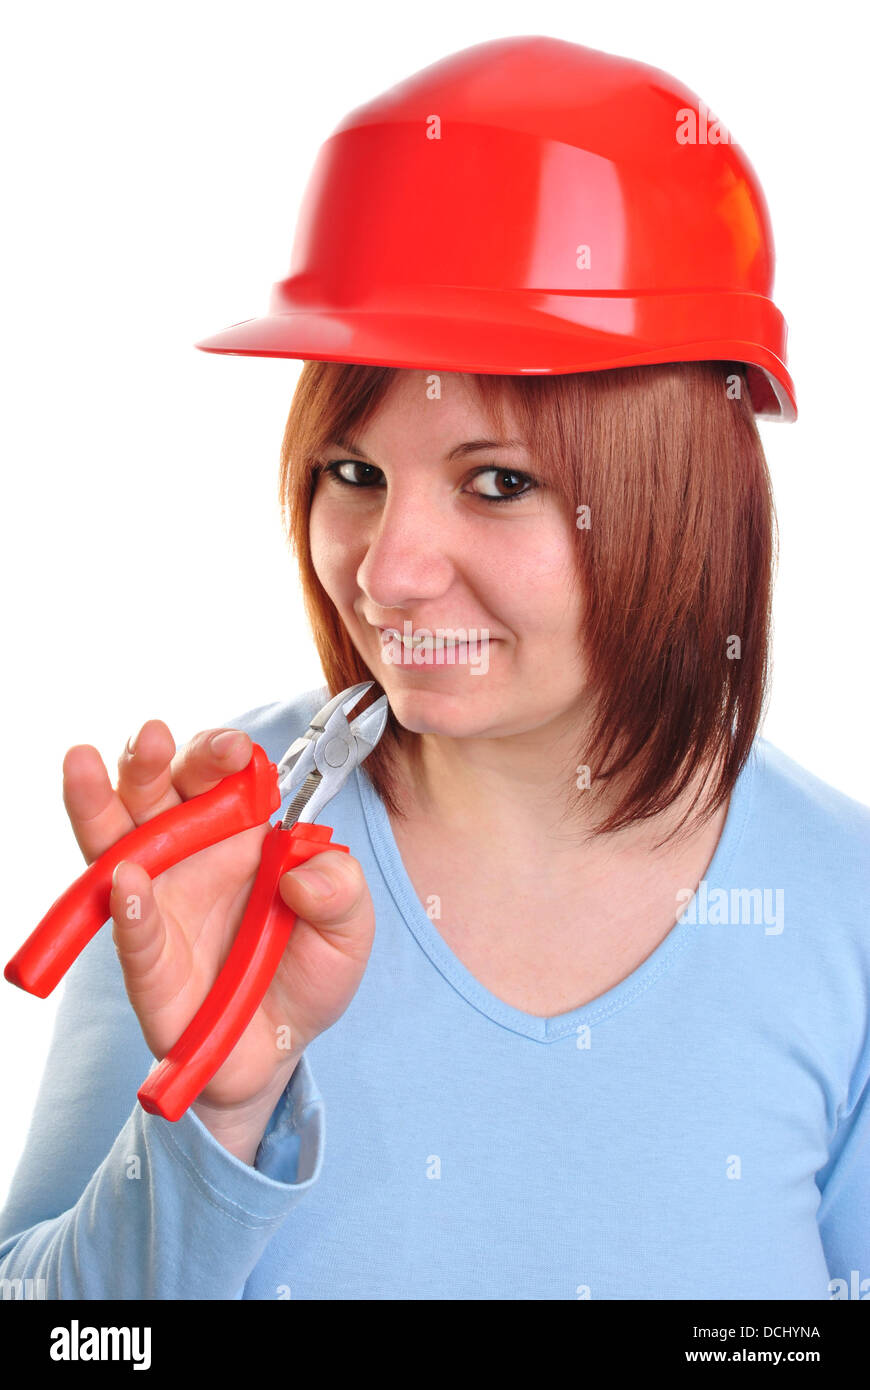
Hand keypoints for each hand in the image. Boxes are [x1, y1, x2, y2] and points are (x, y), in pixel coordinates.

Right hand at [62, 720, 375, 1125]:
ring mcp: (160, 906)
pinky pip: (133, 933)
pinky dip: (128, 907)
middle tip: (154, 737)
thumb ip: (343, 890)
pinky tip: (126, 881)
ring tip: (86, 766)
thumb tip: (304, 873)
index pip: (221, 777)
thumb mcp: (351, 930)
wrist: (281, 1054)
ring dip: (99, 803)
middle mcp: (189, 857)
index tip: (236, 752)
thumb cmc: (307, 975)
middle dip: (153, 758)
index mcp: (238, 835)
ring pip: (116, 844)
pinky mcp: (149, 966)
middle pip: (158, 792)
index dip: (222, 754)